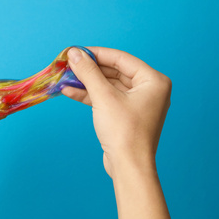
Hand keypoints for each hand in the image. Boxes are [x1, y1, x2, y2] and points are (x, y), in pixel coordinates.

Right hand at [62, 47, 171, 177]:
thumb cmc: (124, 131)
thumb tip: (74, 53)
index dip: (96, 54)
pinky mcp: (126, 115)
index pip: (120, 59)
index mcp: (153, 81)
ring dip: (86, 83)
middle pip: (113, 72)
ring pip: (108, 86)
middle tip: (68, 65)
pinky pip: (107, 99)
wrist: (128, 167)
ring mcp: (137, 103)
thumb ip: (88, 72)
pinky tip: (70, 91)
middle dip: (89, 70)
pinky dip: (90, 95)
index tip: (76, 51)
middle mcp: (148, 90)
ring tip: (65, 78)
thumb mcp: (103, 97)